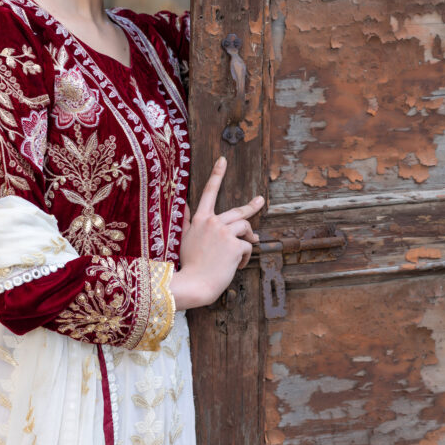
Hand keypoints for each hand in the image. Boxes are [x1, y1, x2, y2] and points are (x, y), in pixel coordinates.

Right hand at [170, 157, 264, 309]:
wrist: (193, 284)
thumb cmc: (188, 264)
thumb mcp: (183, 238)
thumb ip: (186, 220)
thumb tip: (184, 204)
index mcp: (200, 219)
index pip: (208, 192)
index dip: (216, 174)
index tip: (223, 160)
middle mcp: (212, 222)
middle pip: (238, 211)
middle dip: (252, 206)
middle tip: (260, 201)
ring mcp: (224, 232)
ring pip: (245, 228)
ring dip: (249, 239)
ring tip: (245, 250)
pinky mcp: (235, 245)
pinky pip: (247, 247)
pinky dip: (245, 257)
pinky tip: (236, 266)